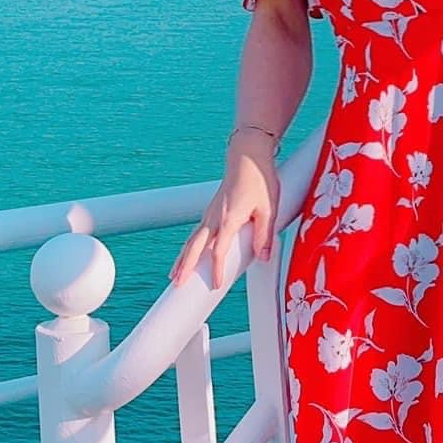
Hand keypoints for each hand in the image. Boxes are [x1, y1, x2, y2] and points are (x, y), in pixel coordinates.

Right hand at [169, 142, 279, 291]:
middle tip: (177, 285)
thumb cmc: (259, 180)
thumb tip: (263, 257)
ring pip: (192, 240)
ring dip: (182, 259)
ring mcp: (210, 213)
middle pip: (195, 247)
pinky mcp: (211, 211)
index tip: (217, 285)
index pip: (219, 251)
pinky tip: (186, 254)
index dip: (217, 270)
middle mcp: (215, 218)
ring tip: (173, 276)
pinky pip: (196, 233)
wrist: (247, 156)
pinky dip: (188, 247)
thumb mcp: (269, 208)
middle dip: (185, 267)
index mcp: (229, 219)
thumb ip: (265, 234)